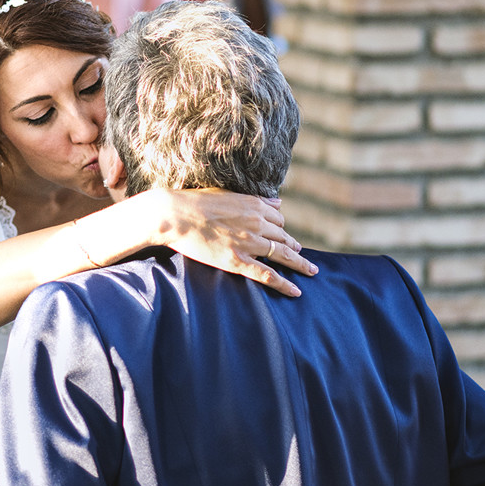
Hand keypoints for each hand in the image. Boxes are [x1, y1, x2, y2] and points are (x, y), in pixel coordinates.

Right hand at [151, 188, 317, 296]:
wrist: (173, 215)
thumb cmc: (194, 203)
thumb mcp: (228, 194)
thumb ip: (256, 200)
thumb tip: (279, 202)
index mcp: (254, 205)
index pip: (278, 220)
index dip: (281, 229)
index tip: (283, 237)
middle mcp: (257, 223)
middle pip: (284, 238)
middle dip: (294, 247)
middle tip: (302, 255)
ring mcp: (249, 243)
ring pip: (283, 255)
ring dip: (300, 264)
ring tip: (311, 270)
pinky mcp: (238, 261)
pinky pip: (268, 275)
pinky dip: (285, 284)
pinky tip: (296, 291)